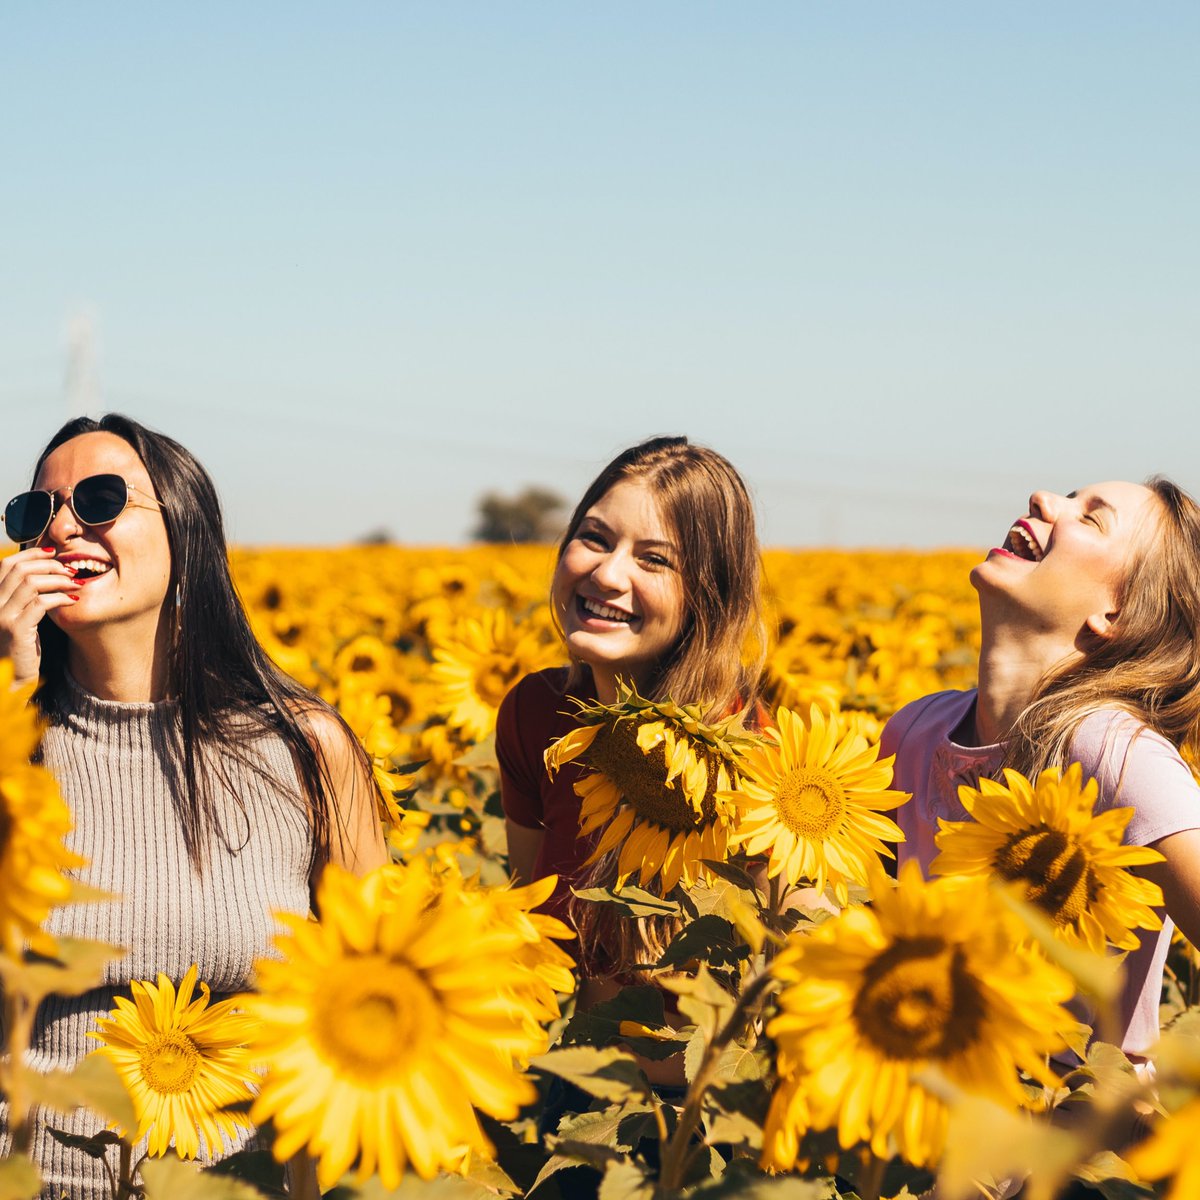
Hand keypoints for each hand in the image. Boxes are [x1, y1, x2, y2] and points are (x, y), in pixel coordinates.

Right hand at [0, 548, 77, 686]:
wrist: (8, 681)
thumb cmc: (18, 650)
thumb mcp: (19, 619)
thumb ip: (25, 599)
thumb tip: (46, 576)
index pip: (7, 564)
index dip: (31, 554)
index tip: (54, 553)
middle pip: (20, 569)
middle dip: (50, 565)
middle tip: (71, 570)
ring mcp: (1, 616)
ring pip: (31, 582)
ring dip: (58, 579)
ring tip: (76, 584)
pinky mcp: (16, 630)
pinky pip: (40, 603)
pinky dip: (60, 598)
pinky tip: (72, 601)